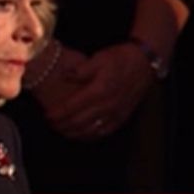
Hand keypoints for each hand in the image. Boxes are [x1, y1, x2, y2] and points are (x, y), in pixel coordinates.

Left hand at [38, 43, 154, 140]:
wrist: (145, 64)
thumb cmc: (121, 58)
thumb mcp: (99, 58)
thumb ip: (81, 69)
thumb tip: (65, 75)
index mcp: (99, 90)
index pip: (72, 107)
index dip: (58, 113)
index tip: (47, 114)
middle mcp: (107, 105)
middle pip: (79, 122)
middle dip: (62, 125)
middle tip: (51, 123)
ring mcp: (116, 113)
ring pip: (91, 130)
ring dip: (74, 133)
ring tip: (62, 130)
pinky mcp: (123, 117)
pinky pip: (104, 132)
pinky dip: (90, 136)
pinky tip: (82, 134)